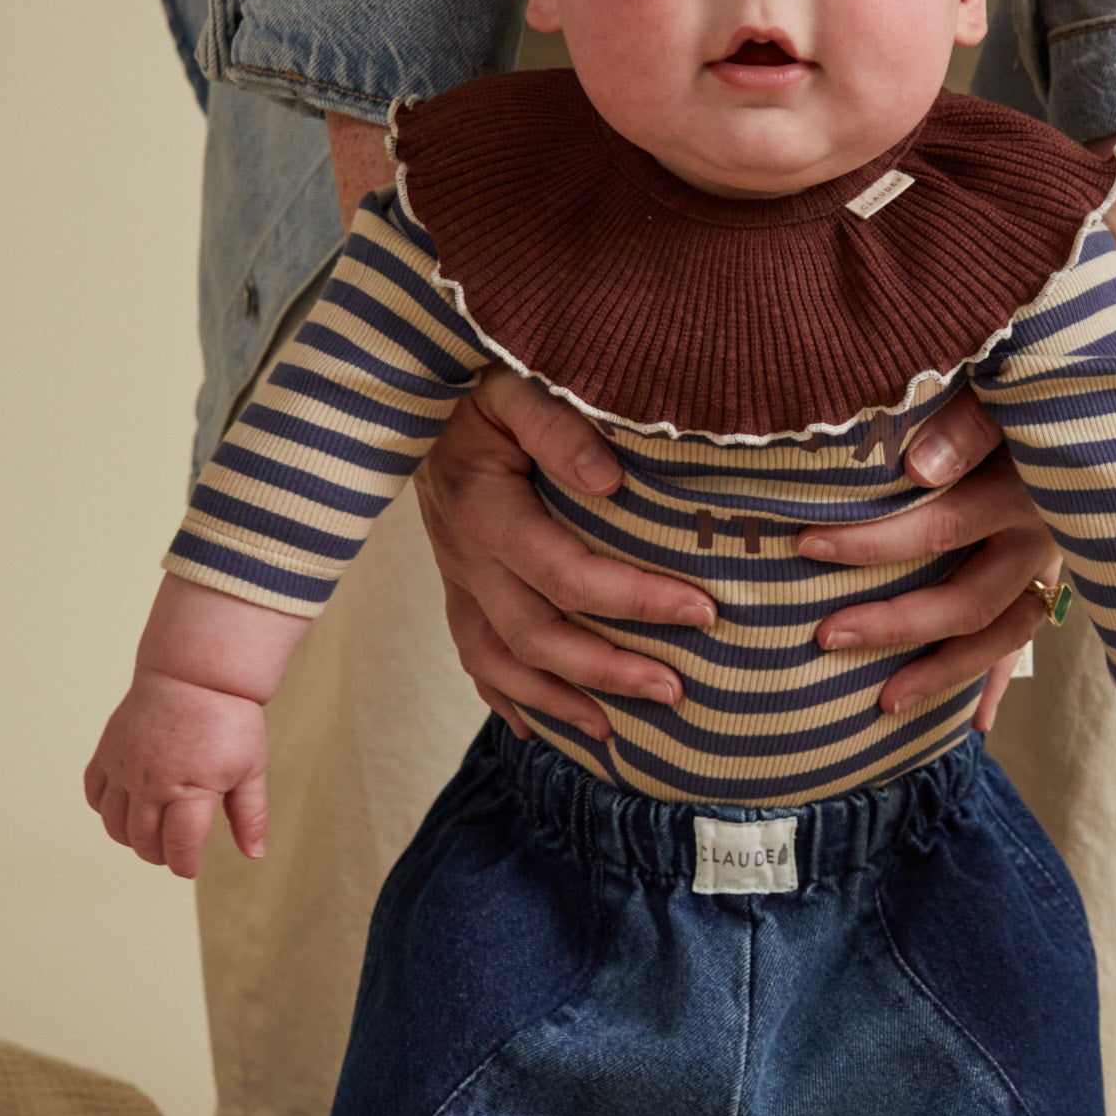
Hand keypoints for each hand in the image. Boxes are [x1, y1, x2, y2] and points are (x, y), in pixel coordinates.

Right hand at [85, 672, 270, 878]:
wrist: (194, 674)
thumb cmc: (228, 720)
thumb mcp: (251, 768)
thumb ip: (251, 815)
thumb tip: (254, 854)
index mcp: (190, 788)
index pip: (180, 845)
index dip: (185, 864)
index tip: (191, 867)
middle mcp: (151, 782)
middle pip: (145, 841)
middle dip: (161, 855)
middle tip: (176, 851)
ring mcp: (124, 767)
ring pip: (115, 825)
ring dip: (132, 839)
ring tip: (153, 834)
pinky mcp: (107, 753)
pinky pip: (95, 794)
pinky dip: (107, 811)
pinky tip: (128, 808)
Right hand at [414, 370, 716, 741]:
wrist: (413, 387)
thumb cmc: (483, 381)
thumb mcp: (516, 385)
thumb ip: (558, 426)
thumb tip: (610, 481)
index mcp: (484, 509)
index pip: (565, 572)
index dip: (634, 599)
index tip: (702, 609)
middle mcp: (464, 555)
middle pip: (535, 635)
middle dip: (607, 671)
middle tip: (676, 692)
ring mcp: (455, 577)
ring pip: (498, 661)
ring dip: (557, 702)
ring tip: (615, 734)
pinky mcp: (455, 585)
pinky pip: (472, 655)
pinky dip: (505, 696)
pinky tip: (538, 728)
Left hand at [792, 391, 1056, 727]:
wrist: (1109, 393)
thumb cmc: (1029, 383)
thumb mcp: (1001, 389)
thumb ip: (965, 423)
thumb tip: (917, 469)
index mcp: (1026, 490)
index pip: (942, 527)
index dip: (874, 542)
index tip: (808, 544)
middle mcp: (1044, 538)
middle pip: (970, 600)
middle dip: (896, 624)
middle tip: (826, 636)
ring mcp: (1054, 566)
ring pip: (1001, 636)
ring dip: (944, 673)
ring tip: (883, 703)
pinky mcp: (1056, 578)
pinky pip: (1027, 642)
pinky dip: (999, 682)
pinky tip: (974, 725)